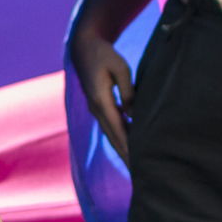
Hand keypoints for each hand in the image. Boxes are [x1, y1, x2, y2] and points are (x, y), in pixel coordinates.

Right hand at [67, 27, 132, 161]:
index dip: (128, 147)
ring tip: (133, 165)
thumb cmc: (104, 54)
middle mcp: (97, 108)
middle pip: (113, 137)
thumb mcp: (120, 68)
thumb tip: (133, 113)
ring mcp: (96, 108)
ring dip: (122, 149)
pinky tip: (129, 144)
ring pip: (111, 134)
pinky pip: (110, 125)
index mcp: (101, 100)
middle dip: (125, 156)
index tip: (137, 162)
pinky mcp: (99, 105)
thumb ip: (128, 91)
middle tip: (138, 174)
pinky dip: (119, 137)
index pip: (118, 129)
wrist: (83, 47)